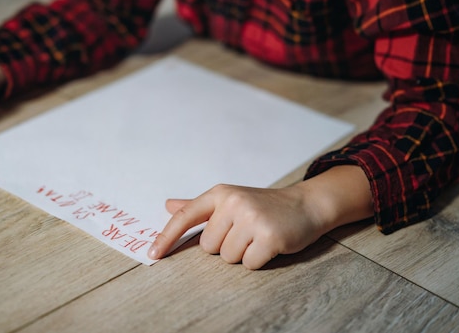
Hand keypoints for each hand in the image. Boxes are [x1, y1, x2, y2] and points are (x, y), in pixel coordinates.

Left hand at [147, 166, 372, 268]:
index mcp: (221, 194)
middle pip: (209, 247)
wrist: (306, 204)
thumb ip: (198, 206)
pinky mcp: (269, 236)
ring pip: (227, 258)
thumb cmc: (263, 205)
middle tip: (245, 232)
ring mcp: (252, 218)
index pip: (186, 217)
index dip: (167, 237)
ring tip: (257, 236)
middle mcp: (234, 203)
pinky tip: (269, 245)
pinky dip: (258, 260)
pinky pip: (249, 264)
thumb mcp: (230, 199)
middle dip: (225, 246)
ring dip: (242, 254)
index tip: (153, 254)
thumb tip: (168, 205)